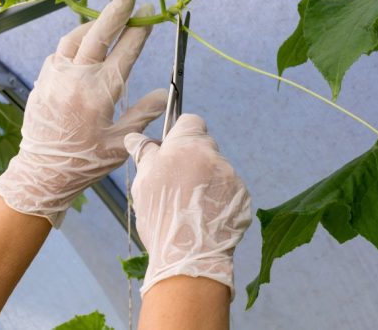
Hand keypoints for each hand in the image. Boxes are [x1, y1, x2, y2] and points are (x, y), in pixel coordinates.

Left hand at [0, 0, 166, 226]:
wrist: (42, 171)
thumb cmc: (85, 161)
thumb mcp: (121, 142)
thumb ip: (143, 114)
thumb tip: (164, 93)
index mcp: (100, 92)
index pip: (125, 51)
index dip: (140, 30)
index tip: (150, 14)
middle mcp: (76, 78)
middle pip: (98, 34)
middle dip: (116, 12)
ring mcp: (56, 77)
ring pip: (75, 38)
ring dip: (93, 24)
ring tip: (108, 18)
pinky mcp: (42, 81)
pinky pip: (60, 52)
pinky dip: (74, 42)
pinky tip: (83, 44)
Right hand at [124, 114, 251, 299]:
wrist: (189, 257)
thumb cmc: (161, 217)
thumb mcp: (144, 182)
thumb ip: (144, 154)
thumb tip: (135, 136)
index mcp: (188, 145)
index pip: (190, 121)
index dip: (180, 133)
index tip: (172, 150)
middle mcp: (213, 155)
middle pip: (204, 146)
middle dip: (192, 159)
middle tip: (177, 184)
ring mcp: (231, 175)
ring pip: (216, 169)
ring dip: (206, 179)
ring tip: (190, 206)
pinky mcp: (243, 195)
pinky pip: (229, 189)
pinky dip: (219, 197)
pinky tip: (205, 215)